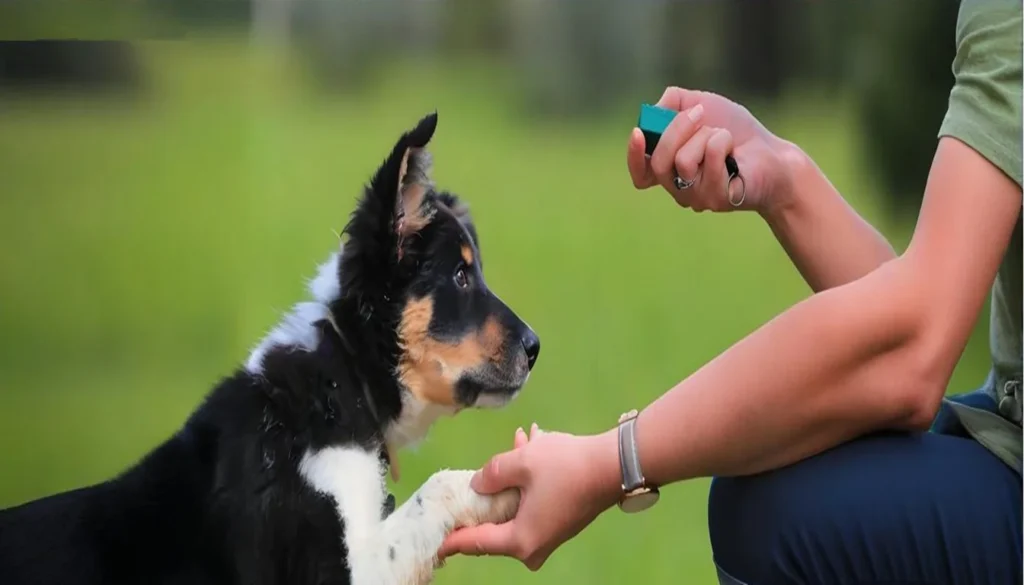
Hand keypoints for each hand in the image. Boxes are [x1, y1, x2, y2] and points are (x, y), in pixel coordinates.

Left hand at [436, 424, 619, 570]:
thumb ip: (491, 474)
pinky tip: (532, 445)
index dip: (452, 539)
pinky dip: (529, 480)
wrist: (616, 465)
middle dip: (487, 494)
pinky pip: (534, 503)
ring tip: (519, 441)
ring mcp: (550, 536)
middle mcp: (534, 546)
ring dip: (513, 478)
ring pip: (517, 508)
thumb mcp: (520, 462)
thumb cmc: (565, 467)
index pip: (476, 543)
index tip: (434, 539)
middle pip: (495, 526)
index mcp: (520, 540)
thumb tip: (477, 485)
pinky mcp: (562, 522)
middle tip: (475, 474)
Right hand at [627, 86, 796, 215]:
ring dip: (706, 136)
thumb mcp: (701, 104)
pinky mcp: (716, 199)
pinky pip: (709, 160)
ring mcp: (696, 197)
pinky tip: (735, 151)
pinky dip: (722, 142)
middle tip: (700, 114)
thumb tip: (653, 111)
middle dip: (677, 129)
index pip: (640, 173)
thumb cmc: (736, 131)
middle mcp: (678, 188)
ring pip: (682, 160)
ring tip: (724, 137)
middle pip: (657, 162)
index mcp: (670, 169)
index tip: (638, 132)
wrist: (773, 152)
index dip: (634, 156)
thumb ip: (672, 102)